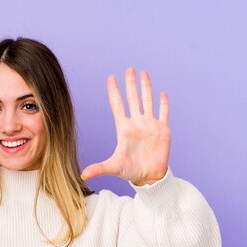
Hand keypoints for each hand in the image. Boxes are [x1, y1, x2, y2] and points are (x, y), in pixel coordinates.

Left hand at [81, 68, 169, 185]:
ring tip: (143, 73)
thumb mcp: (114, 168)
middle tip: (128, 69)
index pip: (118, 105)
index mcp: (124, 128)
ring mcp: (150, 125)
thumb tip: (82, 175)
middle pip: (133, 98)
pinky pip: (164, 113)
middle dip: (130, 84)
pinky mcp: (162, 130)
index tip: (111, 77)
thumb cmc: (130, 171)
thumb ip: (99, 168)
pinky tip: (162, 93)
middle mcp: (137, 123)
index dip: (114, 91)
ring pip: (148, 101)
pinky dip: (164, 103)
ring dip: (146, 87)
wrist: (149, 177)